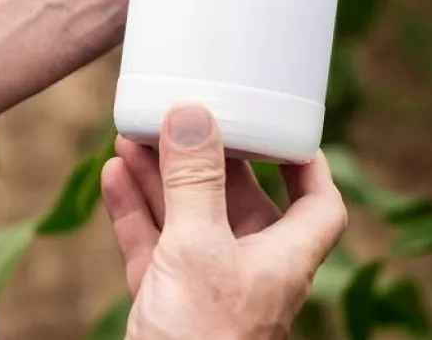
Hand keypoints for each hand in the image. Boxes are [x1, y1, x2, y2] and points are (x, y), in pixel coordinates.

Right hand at [102, 105, 347, 339]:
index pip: (317, 204)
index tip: (278, 126)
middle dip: (208, 156)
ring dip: (161, 175)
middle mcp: (248, 269)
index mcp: (282, 259)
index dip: (304, 164)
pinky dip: (133, 208)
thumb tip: (195, 113)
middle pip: (239, 200)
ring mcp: (204, 286)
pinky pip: (151, 242)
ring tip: (135, 134)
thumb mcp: (198, 248)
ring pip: (186, 215)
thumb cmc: (204, 339)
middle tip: (184, 115)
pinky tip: (114, 174)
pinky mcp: (165, 301)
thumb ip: (195, 180)